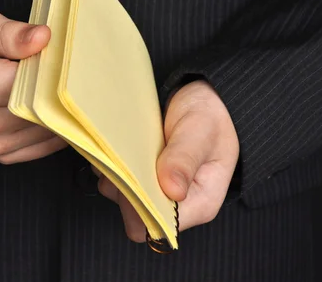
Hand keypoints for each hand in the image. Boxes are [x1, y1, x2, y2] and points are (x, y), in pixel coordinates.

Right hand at [0, 8, 67, 162]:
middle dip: (60, 91)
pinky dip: (52, 131)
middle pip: (44, 111)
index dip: (56, 69)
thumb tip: (44, 37)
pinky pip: (39, 149)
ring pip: (47, 133)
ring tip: (59, 88)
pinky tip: (56, 111)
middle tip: (67, 72)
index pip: (37, 83)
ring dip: (58, 113)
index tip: (64, 56)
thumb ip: (13, 34)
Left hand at [96, 80, 238, 241]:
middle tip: (127, 159)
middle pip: (137, 217)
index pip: (162, 226)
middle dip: (125, 191)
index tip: (134, 179)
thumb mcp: (200, 131)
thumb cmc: (209, 115)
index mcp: (200, 203)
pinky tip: (120, 146)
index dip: (143, 207)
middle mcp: (177, 204)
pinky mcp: (141, 177)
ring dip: (116, 175)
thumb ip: (185, 159)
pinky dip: (112, 164)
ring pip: (122, 197)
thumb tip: (172, 190)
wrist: (203, 95)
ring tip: (124, 148)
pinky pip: (115, 180)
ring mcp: (156, 190)